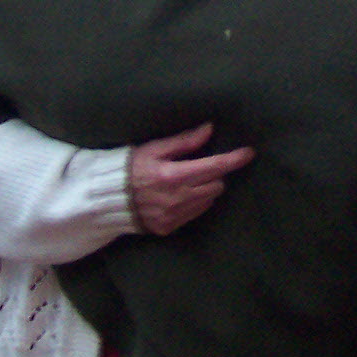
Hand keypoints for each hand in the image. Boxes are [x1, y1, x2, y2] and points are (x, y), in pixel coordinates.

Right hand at [126, 123, 254, 236]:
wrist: (107, 200)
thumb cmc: (131, 168)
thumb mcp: (154, 149)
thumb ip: (184, 141)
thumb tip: (209, 129)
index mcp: (174, 176)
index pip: (214, 167)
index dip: (233, 159)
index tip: (249, 153)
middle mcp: (177, 199)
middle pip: (216, 186)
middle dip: (214, 175)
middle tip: (200, 168)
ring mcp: (173, 216)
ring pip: (208, 201)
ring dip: (205, 190)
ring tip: (187, 182)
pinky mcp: (168, 228)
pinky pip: (194, 214)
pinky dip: (193, 204)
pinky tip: (179, 197)